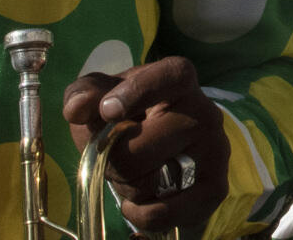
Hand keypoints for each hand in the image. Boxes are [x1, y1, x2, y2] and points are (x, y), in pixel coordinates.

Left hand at [64, 57, 229, 233]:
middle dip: (111, 160)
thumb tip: (76, 109)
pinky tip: (139, 201)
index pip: (168, 78)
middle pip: (139, 147)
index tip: (107, 110)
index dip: (138, 92)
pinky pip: (164, 213)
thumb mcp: (104, 96)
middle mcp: (205, 112)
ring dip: (126, 186)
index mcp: (180, 80)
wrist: (166, 147)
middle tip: (112, 156)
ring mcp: (215, 150)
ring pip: (150, 182)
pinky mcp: (216, 187)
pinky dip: (140, 214)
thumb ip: (85, 93)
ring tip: (133, 173)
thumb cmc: (131, 114)